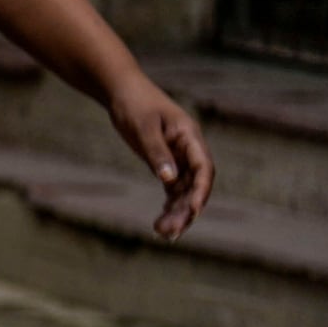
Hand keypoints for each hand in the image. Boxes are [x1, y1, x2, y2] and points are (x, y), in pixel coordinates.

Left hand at [106, 77, 214, 238]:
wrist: (123, 92)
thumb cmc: (134, 105)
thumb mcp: (143, 128)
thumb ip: (157, 153)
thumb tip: (169, 180)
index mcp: (189, 137)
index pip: (204, 168)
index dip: (201, 190)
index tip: (193, 210)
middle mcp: (189, 149)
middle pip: (195, 184)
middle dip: (186, 209)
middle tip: (171, 233)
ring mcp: (178, 156)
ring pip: (184, 189)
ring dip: (177, 211)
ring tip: (163, 234)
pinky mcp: (165, 162)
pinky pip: (172, 188)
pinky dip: (169, 205)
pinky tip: (161, 223)